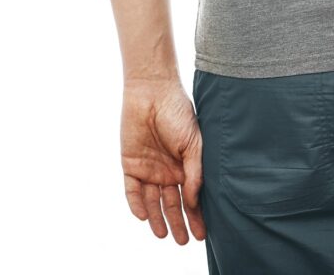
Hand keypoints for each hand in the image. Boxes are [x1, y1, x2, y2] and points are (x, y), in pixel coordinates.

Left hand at [120, 78, 204, 243]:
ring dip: (158, 218)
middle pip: (172, 203)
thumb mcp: (194, 145)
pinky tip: (144, 217)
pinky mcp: (130, 164)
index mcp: (186, 166)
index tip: (203, 233)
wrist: (153, 93)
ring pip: (152, 201)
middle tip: (184, 241)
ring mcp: (149, 169)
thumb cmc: (179, 114)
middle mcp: (168, 171)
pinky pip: (132, 189)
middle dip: (179, 223)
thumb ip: (194, 173)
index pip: (192, 197)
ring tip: (164, 236)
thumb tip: (193, 201)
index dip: (197, 215)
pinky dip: (136, 203)